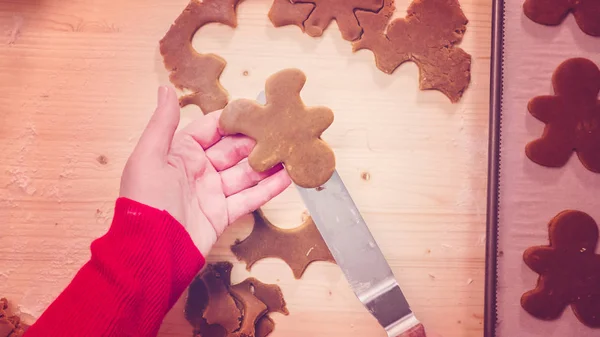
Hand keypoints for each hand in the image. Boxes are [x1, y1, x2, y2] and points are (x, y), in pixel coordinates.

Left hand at [120, 86, 290, 254]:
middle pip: (233, 150)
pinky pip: (250, 198)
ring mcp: (213, 193)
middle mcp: (199, 170)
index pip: (212, 129)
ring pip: (245, 173)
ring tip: (291, 151)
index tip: (258, 108)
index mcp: (181, 153)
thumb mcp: (149, 156)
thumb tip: (165, 89)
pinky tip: (287, 177)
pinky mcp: (223, 214)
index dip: (234, 119)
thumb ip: (163, 123)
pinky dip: (269, 189)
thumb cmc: (144, 201)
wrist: (150, 250)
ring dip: (267, 164)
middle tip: (281, 129)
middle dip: (256, 141)